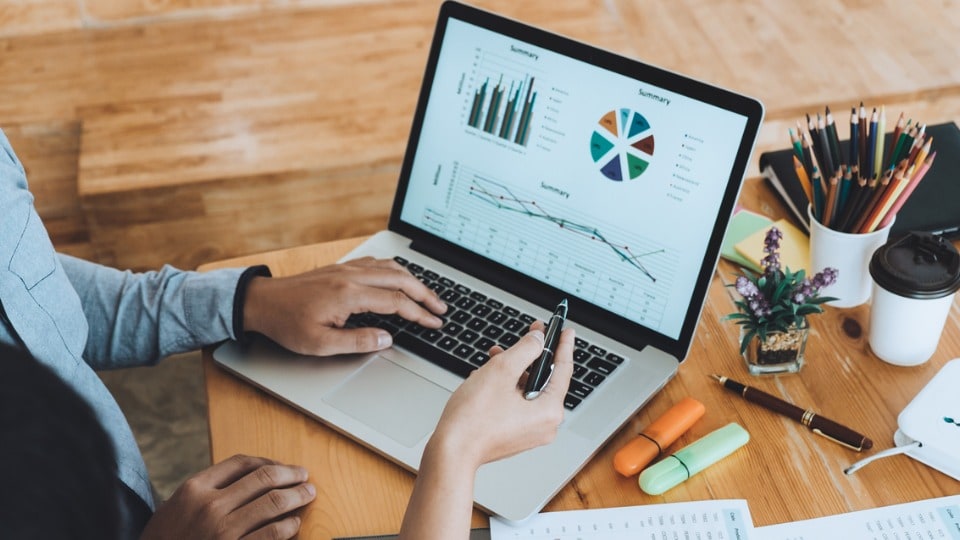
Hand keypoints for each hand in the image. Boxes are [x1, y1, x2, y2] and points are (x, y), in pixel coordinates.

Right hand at [140, 455, 314, 539]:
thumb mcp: (175, 509)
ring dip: (297, 496)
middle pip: (264, 478)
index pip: (242, 463)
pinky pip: (272, 534)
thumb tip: (248, 478)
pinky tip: (294, 523)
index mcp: (194, 489)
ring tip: (308, 494)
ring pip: (274, 503)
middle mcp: (210, 506)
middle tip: (304, 476)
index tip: (281, 466)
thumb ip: (206, 491)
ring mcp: (223, 531)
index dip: (268, 461)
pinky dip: (289, 526)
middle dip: (291, 474)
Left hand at [242, 257, 446, 355]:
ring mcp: (346, 269)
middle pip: (400, 280)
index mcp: (348, 295)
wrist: (262, 302)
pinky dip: (395, 270)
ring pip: (390, 268)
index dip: (419, 314)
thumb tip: (386, 339)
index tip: (434, 323)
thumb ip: (357, 342)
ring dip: (413, 280)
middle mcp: (351, 277)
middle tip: (441, 308)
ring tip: (427, 295)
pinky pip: (376, 263)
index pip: (396, 302)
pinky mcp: (341, 268)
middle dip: (425, 294)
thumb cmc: (287, 323)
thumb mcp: (321, 344)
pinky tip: (400, 278)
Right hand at [398, 322, 574, 539]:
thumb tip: (537, 340)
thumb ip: (525, 349)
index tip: (566, 331)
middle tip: (529, 336)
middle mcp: (545, 425)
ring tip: (495, 357)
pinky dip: (507, 388)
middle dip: (530, 357)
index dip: (563, 345)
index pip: (563, 370)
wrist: (451, 452)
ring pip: (528, 390)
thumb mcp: (501, 370)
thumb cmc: (472, 419)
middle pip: (544, 379)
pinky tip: (488, 378)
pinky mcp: (514, 435)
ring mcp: (530, 432)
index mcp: (549, 411)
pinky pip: (517, 403)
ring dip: (513, 371)